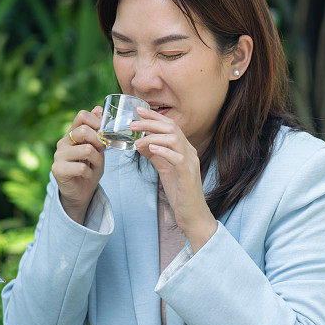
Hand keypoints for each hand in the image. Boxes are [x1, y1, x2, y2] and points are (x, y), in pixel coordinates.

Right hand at [52, 106, 105, 223]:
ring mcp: (58, 155)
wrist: (82, 192)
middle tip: (101, 151)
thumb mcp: (98, 147)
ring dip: (97, 160)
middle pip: (84, 131)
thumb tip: (99, 108)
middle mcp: (63, 142)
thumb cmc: (90, 167)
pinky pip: (81, 167)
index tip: (104, 133)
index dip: (96, 121)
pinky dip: (90, 173)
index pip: (82, 115)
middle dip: (99, 141)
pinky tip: (86, 175)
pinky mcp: (57, 170)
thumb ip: (98, 130)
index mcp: (73, 133)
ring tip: (94, 165)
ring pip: (86, 150)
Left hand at [130, 107, 216, 250]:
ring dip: (153, 136)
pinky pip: (177, 157)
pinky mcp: (188, 174)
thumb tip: (140, 142)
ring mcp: (191, 162)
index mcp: (184, 148)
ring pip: (174, 139)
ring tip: (137, 140)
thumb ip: (155, 155)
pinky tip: (150, 148)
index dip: (155, 116)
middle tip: (133, 123)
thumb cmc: (179, 191)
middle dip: (151, 122)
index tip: (138, 110)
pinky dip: (163, 150)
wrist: (192, 214)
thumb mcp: (164, 169)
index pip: (170, 125)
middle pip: (172, 127)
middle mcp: (189, 151)